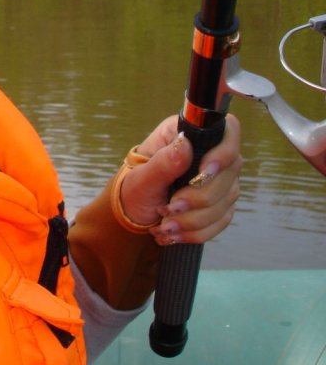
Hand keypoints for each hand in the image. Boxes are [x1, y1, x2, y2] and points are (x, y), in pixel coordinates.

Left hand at [119, 114, 241, 244]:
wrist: (134, 212)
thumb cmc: (135, 188)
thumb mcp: (141, 178)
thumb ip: (163, 162)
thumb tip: (184, 144)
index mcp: (186, 134)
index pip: (227, 130)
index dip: (222, 152)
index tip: (203, 173)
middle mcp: (209, 153)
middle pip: (229, 172)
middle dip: (197, 197)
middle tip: (167, 209)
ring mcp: (220, 179)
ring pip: (226, 200)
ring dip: (193, 219)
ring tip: (165, 225)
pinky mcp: (222, 202)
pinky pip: (222, 220)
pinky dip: (197, 231)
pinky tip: (175, 234)